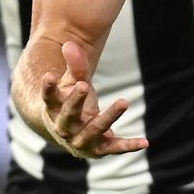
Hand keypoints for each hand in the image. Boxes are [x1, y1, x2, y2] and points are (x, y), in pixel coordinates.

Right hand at [40, 40, 147, 158]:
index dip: (48, 88)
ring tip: (124, 101)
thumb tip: (70, 44)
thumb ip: (75, 67)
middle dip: (75, 102)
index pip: (48, 98)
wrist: (69, 135)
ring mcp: (82, 141)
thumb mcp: (72, 84)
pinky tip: (145, 141)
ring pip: (94, 129)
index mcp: (54, 111)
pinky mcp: (100, 149)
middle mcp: (64, 129)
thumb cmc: (70, 102)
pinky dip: (129, 145)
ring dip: (109, 116)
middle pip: (68, 116)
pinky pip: (115, 147)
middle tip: (83, 85)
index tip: (49, 75)